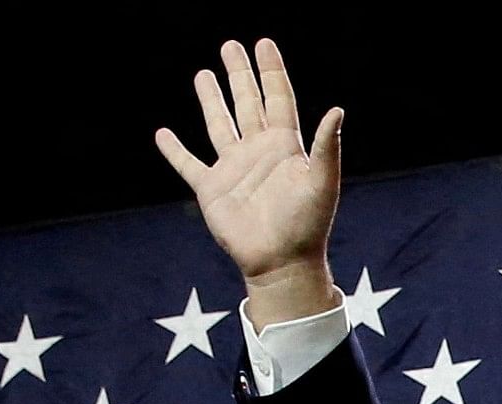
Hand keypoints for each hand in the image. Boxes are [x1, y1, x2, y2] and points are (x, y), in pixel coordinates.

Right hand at [153, 40, 342, 310]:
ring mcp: (233, 169)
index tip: (264, 44)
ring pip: (218, 124)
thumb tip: (338, 109)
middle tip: (231, 45)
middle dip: (239, 74)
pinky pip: (189, 164)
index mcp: (285, 146)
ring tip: (203, 74)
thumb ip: (327, 146)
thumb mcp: (322, 182)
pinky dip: (174, 150)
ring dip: (211, 99)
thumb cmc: (307, 225)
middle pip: (247, 102)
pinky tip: (163, 133)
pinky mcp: (212, 190)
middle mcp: (258, 151)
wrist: (282, 263)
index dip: (271, 71)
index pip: (278, 98)